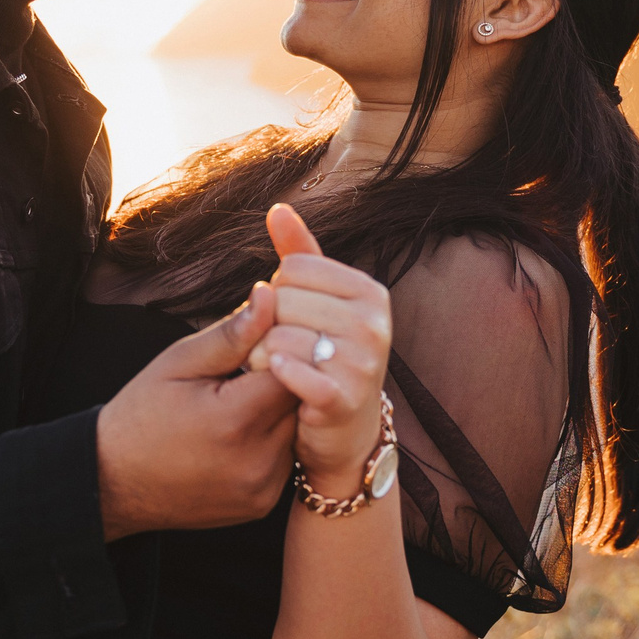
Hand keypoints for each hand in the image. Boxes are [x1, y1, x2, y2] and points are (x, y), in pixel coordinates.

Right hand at [95, 284, 298, 538]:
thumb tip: (271, 295)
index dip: (283, 349)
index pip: (294, 368)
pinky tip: (239, 434)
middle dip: (285, 379)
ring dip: (281, 412)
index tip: (261, 343)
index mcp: (235, 420)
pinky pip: (285, 460)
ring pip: (297, 432)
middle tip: (250, 372)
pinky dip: (272, 442)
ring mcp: (261, 488)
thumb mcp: (179, 362)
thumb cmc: (142, 413)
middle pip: (302, 402)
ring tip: (242, 402)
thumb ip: (232, 334)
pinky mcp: (261, 504)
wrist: (114, 483)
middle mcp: (256, 461)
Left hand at [245, 204, 390, 491]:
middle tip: (282, 349)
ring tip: (278, 369)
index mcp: (369, 292)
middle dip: (269, 326)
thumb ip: (299, 253)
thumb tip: (277, 208)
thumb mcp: (319, 301)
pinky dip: (278, 374)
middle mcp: (374, 322)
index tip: (293, 320)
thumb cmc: (326, 354)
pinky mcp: (344, 398)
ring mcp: (363, 361)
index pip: (292, 270)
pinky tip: (280, 378)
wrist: (346, 430)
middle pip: (283, 302)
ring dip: (264, 356)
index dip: (278, 295)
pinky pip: (291, 371)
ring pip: (279, 337)